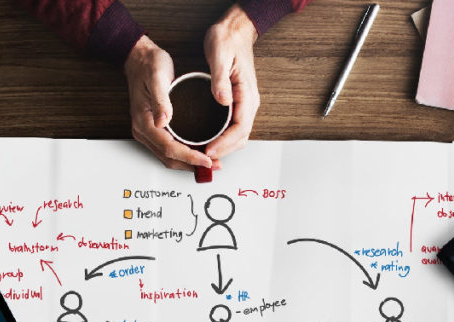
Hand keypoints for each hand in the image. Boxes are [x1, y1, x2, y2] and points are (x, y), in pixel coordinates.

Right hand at [124, 35, 213, 171]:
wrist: (139, 58)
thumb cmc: (149, 65)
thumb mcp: (157, 77)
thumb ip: (161, 100)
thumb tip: (163, 121)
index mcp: (144, 121)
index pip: (169, 148)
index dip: (189, 157)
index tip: (207, 160)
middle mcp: (143, 130)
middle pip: (169, 158)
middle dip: (192, 165)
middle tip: (215, 165)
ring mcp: (147, 131)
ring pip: (168, 157)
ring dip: (188, 162)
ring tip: (210, 162)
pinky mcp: (153, 129)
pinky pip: (168, 149)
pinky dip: (183, 155)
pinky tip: (197, 152)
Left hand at [203, 4, 259, 160]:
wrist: (235, 30)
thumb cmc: (227, 40)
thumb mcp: (220, 55)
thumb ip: (220, 79)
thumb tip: (223, 100)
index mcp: (247, 94)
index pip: (240, 128)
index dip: (225, 143)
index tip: (210, 150)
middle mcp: (249, 102)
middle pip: (241, 137)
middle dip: (224, 151)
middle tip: (204, 158)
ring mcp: (244, 104)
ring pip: (238, 135)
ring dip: (224, 147)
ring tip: (204, 154)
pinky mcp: (238, 103)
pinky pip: (233, 127)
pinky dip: (223, 139)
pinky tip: (209, 141)